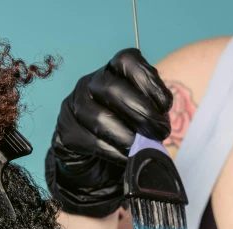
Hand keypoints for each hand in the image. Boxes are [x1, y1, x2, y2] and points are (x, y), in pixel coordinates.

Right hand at [45, 49, 171, 217]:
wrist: (95, 163)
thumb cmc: (124, 134)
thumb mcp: (142, 116)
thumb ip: (151, 110)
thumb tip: (161, 121)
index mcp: (112, 72)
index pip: (127, 61)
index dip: (149, 81)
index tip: (166, 106)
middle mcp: (90, 83)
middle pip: (112, 89)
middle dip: (141, 112)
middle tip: (161, 132)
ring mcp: (74, 107)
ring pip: (99, 118)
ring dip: (127, 136)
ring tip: (144, 148)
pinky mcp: (66, 133)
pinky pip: (89, 142)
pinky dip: (112, 152)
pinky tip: (126, 158)